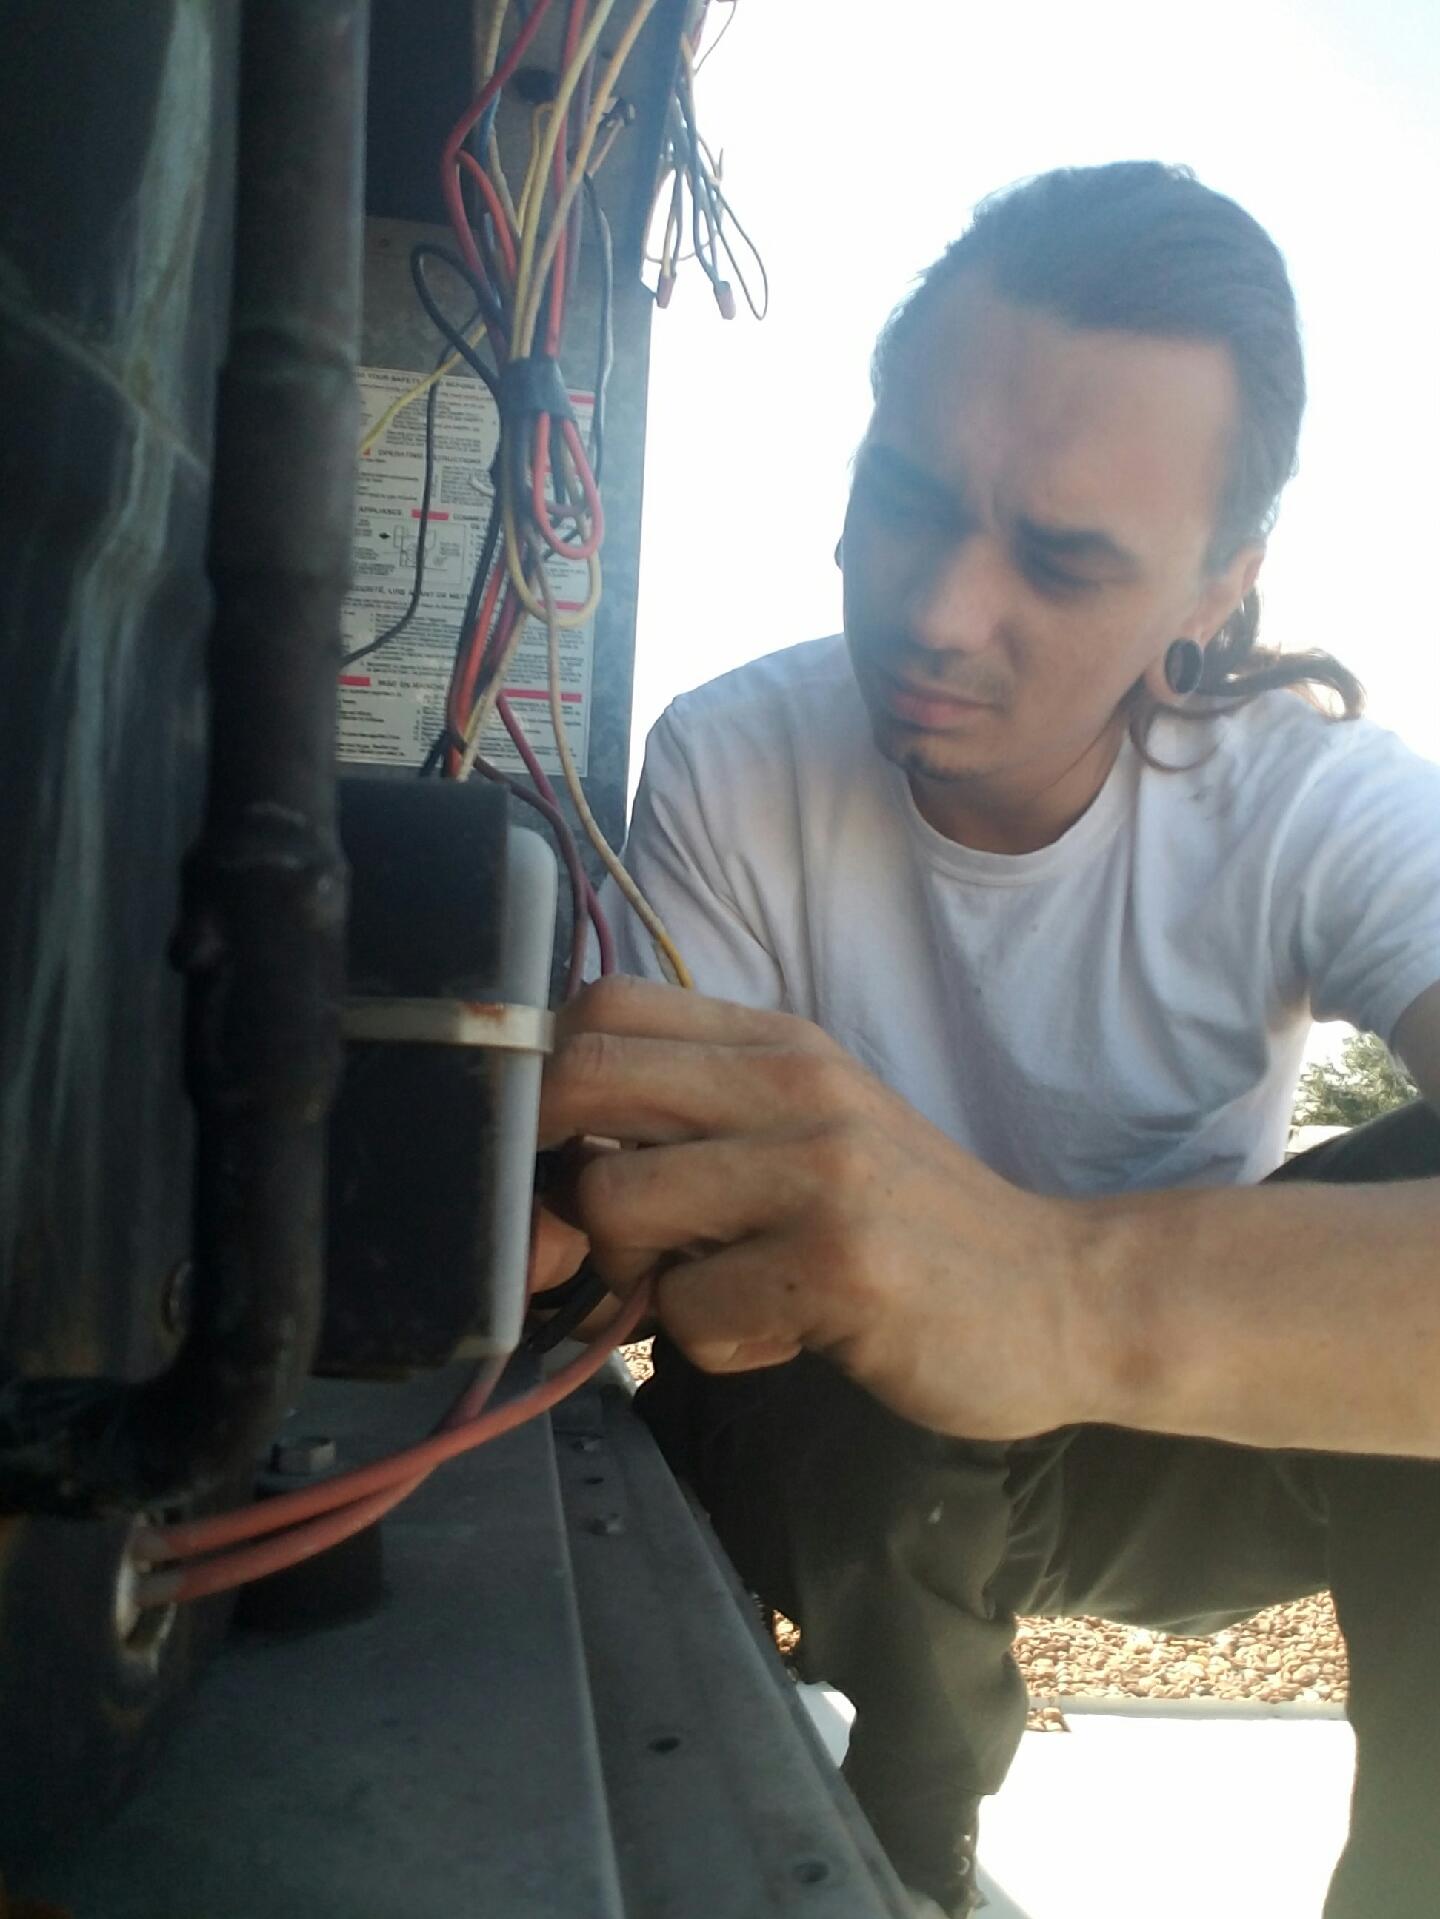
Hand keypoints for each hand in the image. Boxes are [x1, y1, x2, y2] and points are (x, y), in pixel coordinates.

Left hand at [539, 977, 1103, 1439]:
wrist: (1061, 1294)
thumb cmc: (914, 1221)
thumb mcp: (814, 1132)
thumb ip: (703, 1121)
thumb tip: (555, 1157)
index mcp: (780, 1045)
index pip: (604, 1006)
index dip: (545, 1079)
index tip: (565, 1154)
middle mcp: (795, 1085)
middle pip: (581, 1078)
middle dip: (556, 1173)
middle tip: (609, 1236)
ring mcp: (819, 1171)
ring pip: (614, 1202)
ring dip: (635, 1273)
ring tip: (714, 1289)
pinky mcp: (838, 1267)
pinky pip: (687, 1310)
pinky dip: (713, 1341)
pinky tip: (784, 1332)